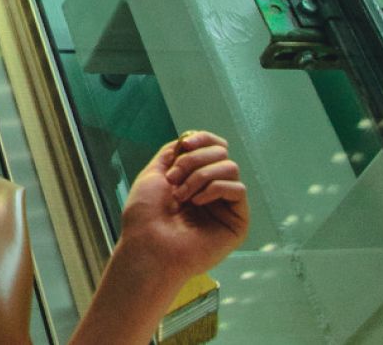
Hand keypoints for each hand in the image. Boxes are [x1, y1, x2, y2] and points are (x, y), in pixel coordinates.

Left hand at [118, 131, 248, 283]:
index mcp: (192, 178)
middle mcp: (211, 190)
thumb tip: (189, 138)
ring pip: (230, 167)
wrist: (147, 245)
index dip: (202, 139)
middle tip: (174, 179)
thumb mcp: (153, 173)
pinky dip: (215, 188)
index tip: (185, 144)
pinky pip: (238, 189)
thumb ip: (173, 153)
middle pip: (221, 153)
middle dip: (194, 160)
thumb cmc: (144, 215)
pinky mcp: (237, 221)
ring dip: (201, 175)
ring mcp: (225, 205)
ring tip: (182, 195)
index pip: (212, 146)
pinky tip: (197, 202)